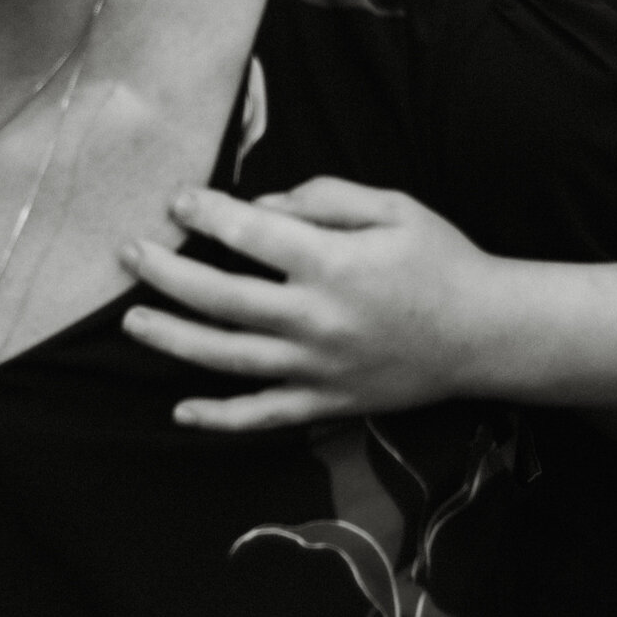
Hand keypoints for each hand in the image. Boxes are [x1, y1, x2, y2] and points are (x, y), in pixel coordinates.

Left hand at [119, 178, 499, 429]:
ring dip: (173, 339)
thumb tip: (261, 206)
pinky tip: (181, 409)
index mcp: (333, 264)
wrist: (486, 333)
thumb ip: (325, 198)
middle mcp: (316, 319)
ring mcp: (317, 367)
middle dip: (166, 274)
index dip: (206, 214)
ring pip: (227, 357)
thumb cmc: (442, 261)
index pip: (250, 233)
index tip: (178, 201)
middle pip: (220, 297)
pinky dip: (219, 418)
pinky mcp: (327, 402)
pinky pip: (263, 415)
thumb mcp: (394, 208)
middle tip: (129, 255)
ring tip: (133, 321)